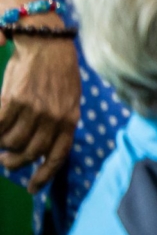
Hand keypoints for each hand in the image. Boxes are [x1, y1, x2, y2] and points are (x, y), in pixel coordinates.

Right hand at [0, 35, 80, 190]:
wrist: (48, 44)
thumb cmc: (60, 72)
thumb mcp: (69, 100)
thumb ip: (59, 123)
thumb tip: (44, 149)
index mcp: (70, 120)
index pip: (58, 156)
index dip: (43, 176)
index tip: (32, 189)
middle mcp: (53, 118)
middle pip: (30, 154)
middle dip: (15, 163)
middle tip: (6, 160)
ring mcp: (34, 109)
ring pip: (11, 142)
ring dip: (3, 146)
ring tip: (2, 140)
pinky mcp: (14, 100)